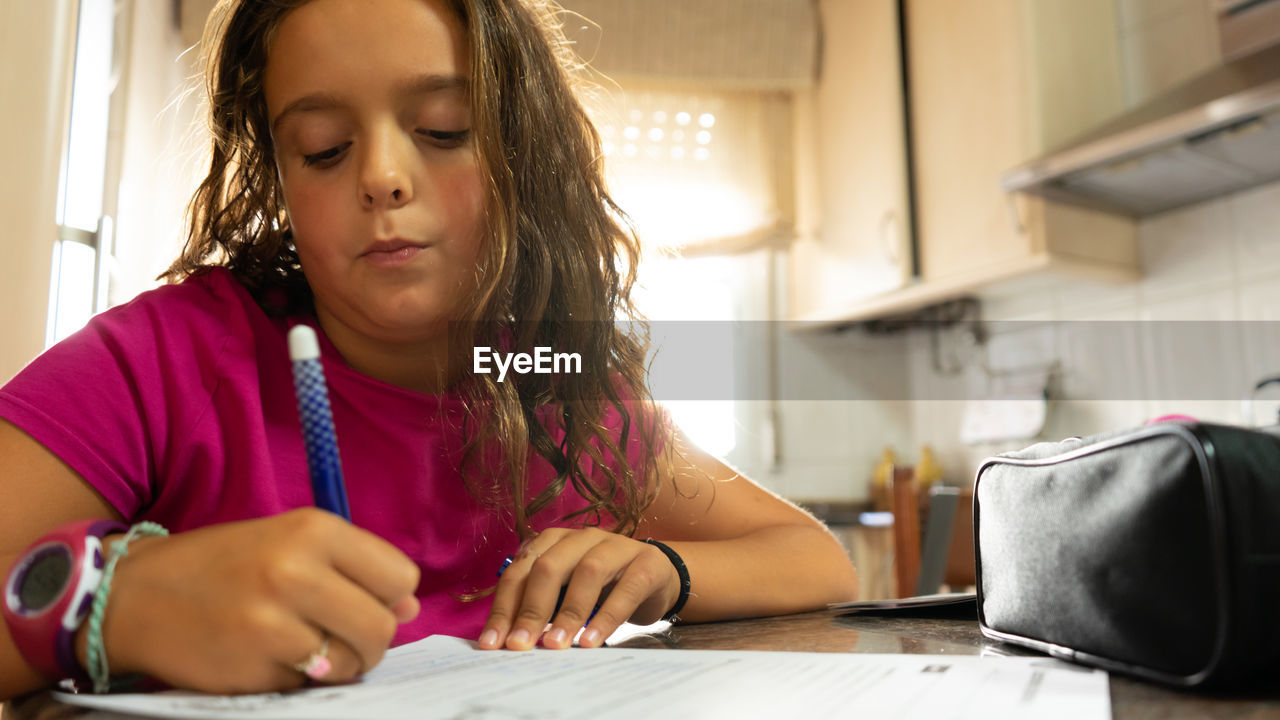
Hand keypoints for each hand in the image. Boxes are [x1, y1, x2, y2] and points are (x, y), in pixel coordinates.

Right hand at [79, 508, 419, 693]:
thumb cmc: (224, 565)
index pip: (399, 577)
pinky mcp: (253, 667)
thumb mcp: (291, 544)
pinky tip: (268, 656)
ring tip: (306, 647)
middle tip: (341, 636)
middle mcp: (296, 571)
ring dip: (339, 665)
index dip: (390, 596)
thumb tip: (411, 607)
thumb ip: (354, 570)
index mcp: (314, 530)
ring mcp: (273, 623)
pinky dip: (297, 677)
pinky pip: (307, 684)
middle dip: (371, 641)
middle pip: (382, 626)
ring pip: (351, 663)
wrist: (136, 594)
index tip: (365, 600)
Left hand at [477, 527, 678, 650]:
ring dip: (568, 612)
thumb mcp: (567, 593)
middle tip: (520, 646)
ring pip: (587, 572)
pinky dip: (608, 616)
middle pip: (548, 567)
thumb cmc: (602, 588)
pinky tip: (593, 641)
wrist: (658, 577)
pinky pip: (627, 588)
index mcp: (554, 541)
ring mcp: (616, 546)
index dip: (504, 607)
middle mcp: (582, 538)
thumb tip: (511, 642)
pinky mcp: (647, 563)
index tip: (492, 643)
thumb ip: (542, 608)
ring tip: (556, 646)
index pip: (520, 572)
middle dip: (531, 610)